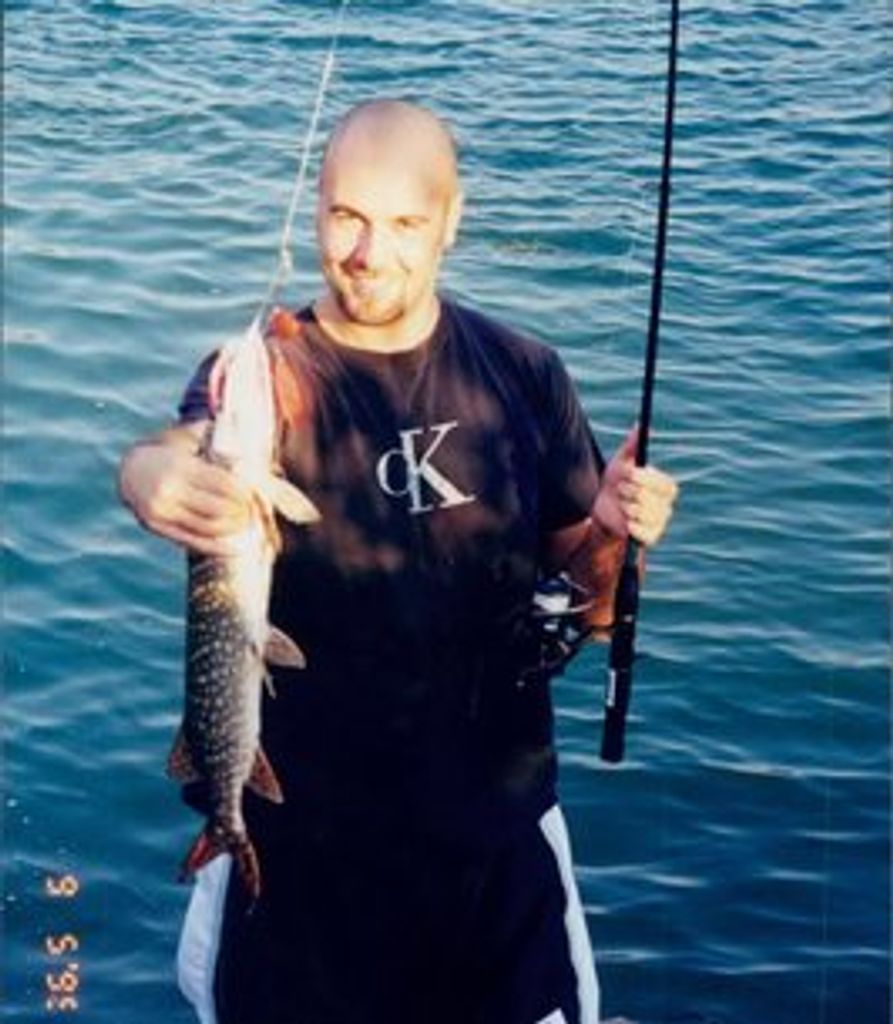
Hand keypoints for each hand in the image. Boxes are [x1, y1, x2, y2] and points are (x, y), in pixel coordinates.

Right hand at [118, 425, 251, 555]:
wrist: (130, 471)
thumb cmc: (168, 452)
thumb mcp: (186, 438)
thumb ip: (210, 434)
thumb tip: (240, 431)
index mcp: (180, 467)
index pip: (223, 484)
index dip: (244, 492)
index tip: (254, 493)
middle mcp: (169, 491)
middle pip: (218, 508)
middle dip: (241, 511)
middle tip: (252, 510)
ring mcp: (162, 512)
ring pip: (208, 527)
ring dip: (232, 528)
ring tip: (246, 524)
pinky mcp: (158, 528)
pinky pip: (192, 541)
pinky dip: (216, 547)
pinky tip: (234, 548)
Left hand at [593, 426, 678, 546]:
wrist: (602, 513)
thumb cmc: (615, 486)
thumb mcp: (620, 464)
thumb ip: (631, 446)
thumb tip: (639, 425)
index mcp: (663, 488)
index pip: (667, 485)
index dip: (648, 480)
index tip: (630, 474)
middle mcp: (665, 505)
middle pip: (655, 499)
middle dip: (632, 493)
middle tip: (620, 490)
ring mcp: (659, 523)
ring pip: (647, 515)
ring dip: (627, 508)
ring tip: (620, 505)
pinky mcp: (650, 538)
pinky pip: (644, 533)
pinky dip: (631, 526)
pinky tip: (625, 522)